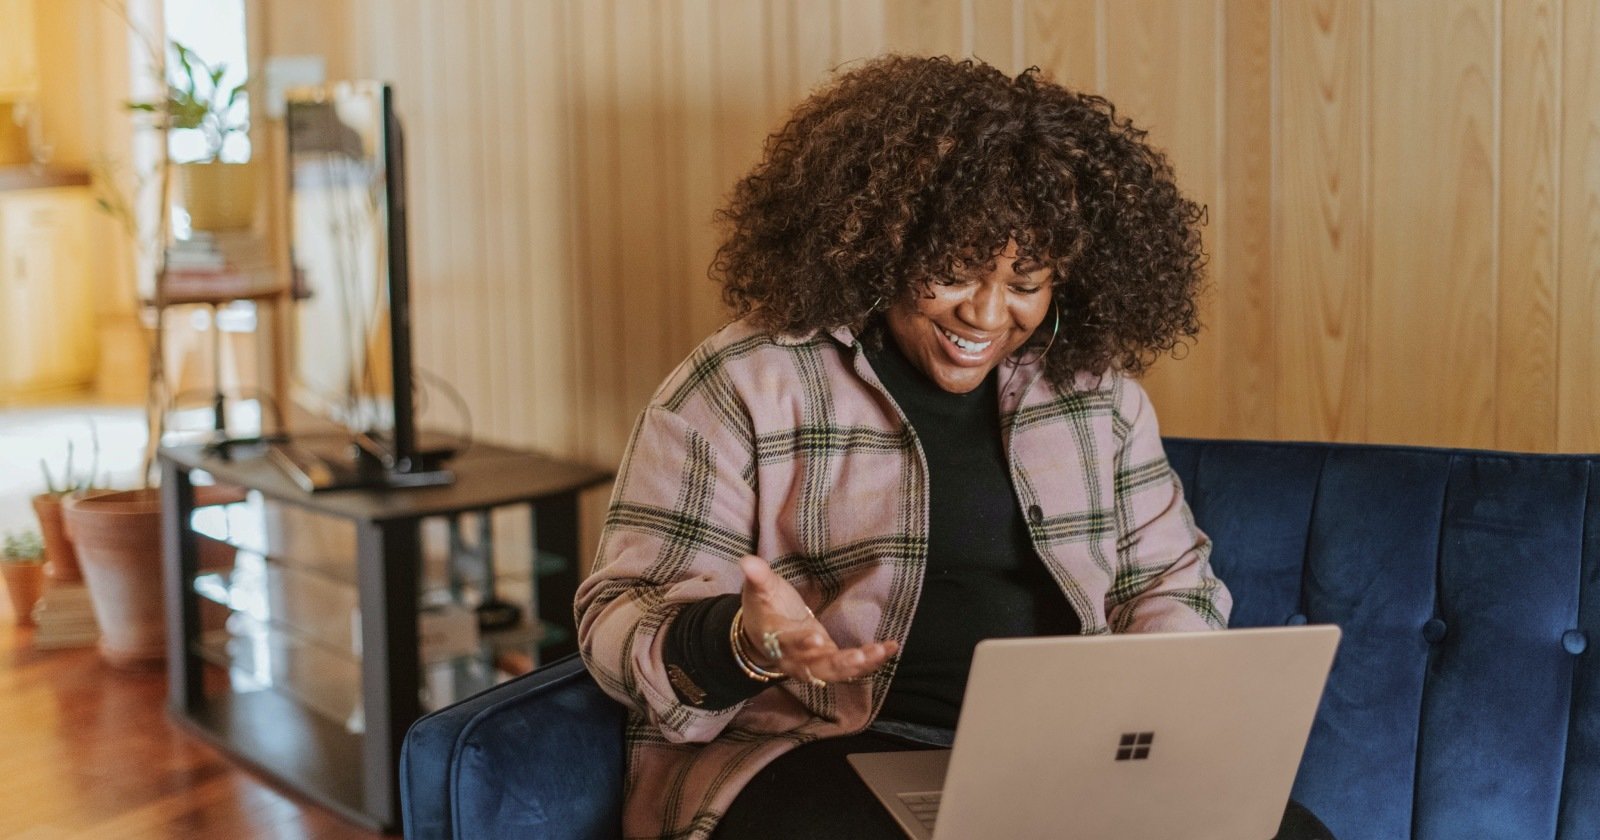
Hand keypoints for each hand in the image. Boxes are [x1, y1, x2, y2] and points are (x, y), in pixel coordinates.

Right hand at [738, 554, 898, 683]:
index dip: (800, 643)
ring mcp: (814, 664)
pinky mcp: (830, 663)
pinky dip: (871, 661)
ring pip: (836, 671)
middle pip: (816, 667)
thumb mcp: (759, 591)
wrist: (763, 637)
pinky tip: (890, 648)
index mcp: (776, 639)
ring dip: (860, 665)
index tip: (816, 638)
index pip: (788, 643)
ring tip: (880, 652)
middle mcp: (795, 659)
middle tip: (859, 657)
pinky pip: (850, 668)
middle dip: (839, 663)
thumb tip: (746, 560)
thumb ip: (757, 577)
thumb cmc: (765, 609)